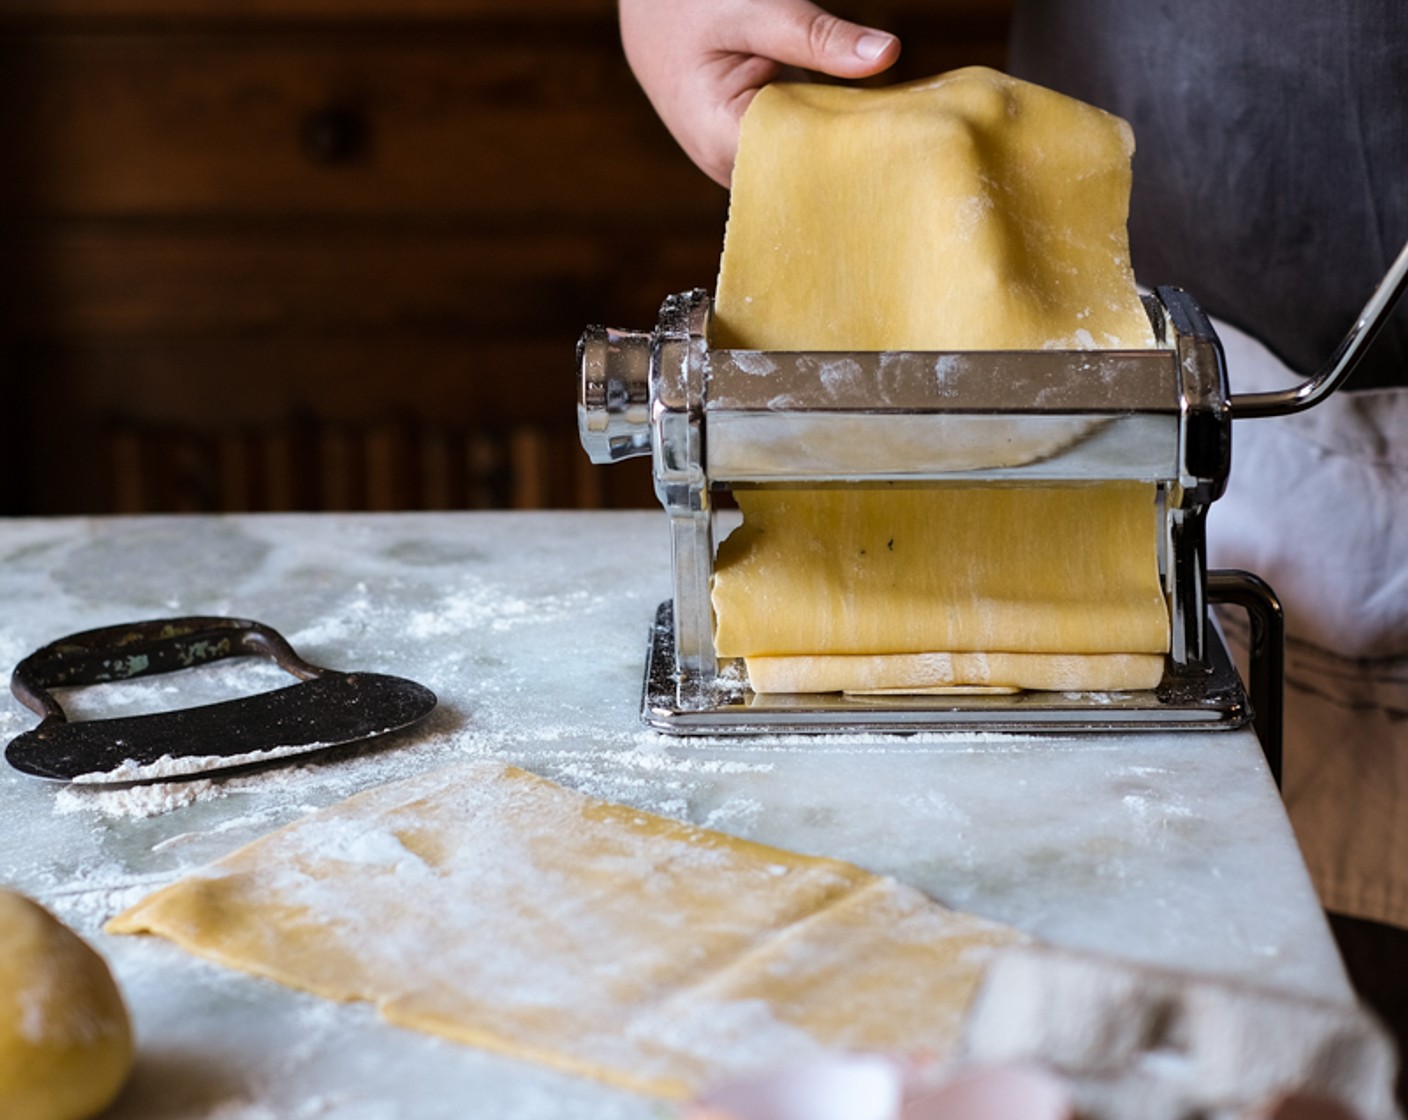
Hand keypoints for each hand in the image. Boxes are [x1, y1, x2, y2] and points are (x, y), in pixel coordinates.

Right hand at [620, 0, 899, 185]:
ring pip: (803, 167)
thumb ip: (819, 36)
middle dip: (851, 164)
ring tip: (899, 144)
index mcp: (719, 137)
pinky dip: (831, 136)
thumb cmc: (688, 1)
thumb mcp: (756, 7)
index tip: (898, 159)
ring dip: (843, 151)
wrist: (651, 2)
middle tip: (914, 152)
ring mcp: (740, 155)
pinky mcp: (755, 141)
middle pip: (802, 179)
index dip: (844, 169)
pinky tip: (872, 129)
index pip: (794, 175)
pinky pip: (800, 149)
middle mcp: (727, 161)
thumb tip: (888, 53)